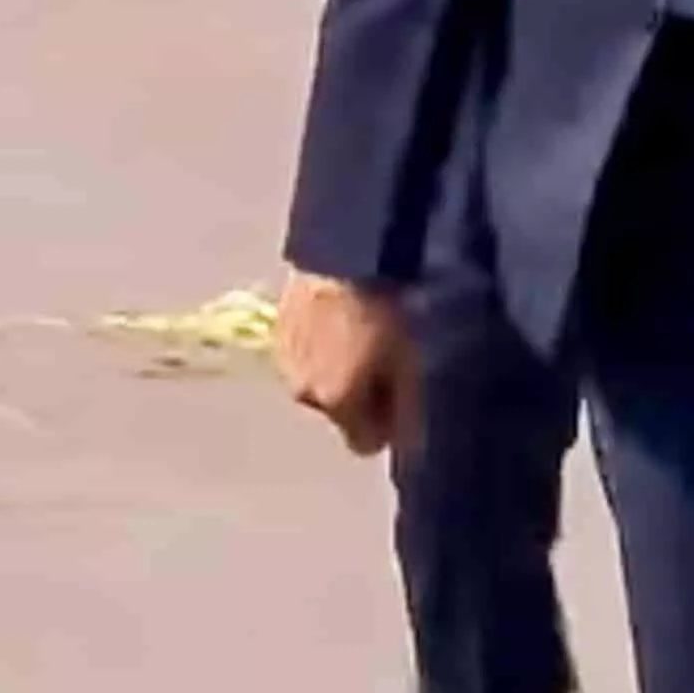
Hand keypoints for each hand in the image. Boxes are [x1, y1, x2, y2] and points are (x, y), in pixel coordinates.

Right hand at [271, 271, 417, 458]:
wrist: (347, 249)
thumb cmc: (390, 307)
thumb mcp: (415, 360)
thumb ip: (411, 407)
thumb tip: (409, 442)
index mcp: (334, 400)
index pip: (363, 442)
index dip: (390, 426)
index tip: (408, 400)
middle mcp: (301, 388)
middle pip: (340, 408)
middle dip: (364, 393)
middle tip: (392, 357)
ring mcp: (283, 355)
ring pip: (320, 378)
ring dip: (342, 364)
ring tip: (370, 328)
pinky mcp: (277, 323)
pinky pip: (308, 348)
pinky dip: (326, 339)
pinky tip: (346, 311)